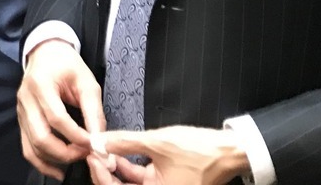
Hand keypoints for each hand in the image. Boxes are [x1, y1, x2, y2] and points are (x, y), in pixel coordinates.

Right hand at [18, 39, 104, 179]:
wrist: (45, 53)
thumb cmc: (67, 65)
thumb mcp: (87, 82)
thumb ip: (94, 112)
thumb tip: (101, 142)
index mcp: (41, 84)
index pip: (56, 118)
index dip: (76, 136)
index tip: (94, 145)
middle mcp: (26, 99)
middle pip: (41, 136)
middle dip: (66, 152)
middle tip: (86, 153)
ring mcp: (21, 111)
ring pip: (33, 146)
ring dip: (56, 159)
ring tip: (77, 159)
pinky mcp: (21, 120)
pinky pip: (27, 147)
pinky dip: (42, 162)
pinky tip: (58, 169)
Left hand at [87, 126, 249, 184]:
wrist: (228, 151)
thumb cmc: (200, 151)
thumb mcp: (156, 142)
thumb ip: (125, 142)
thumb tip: (99, 141)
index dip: (100, 174)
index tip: (92, 155)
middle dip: (105, 171)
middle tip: (94, 152)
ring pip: (130, 184)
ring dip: (115, 168)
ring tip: (105, 148)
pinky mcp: (166, 183)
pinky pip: (141, 179)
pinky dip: (128, 167)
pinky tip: (119, 151)